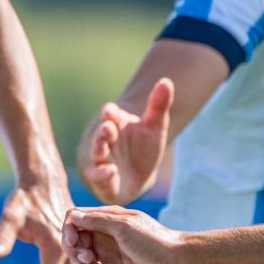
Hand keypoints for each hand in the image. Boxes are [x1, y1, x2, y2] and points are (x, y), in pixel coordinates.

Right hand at [62, 205, 187, 263]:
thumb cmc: (154, 241)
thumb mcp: (124, 226)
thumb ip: (97, 220)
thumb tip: (73, 216)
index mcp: (108, 218)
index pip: (77, 218)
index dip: (69, 228)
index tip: (71, 240)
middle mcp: (106, 235)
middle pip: (76, 239)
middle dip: (75, 249)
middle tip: (86, 258)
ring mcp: (109, 253)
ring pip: (83, 257)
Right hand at [80, 79, 173, 203]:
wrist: (136, 176)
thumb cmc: (141, 148)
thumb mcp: (155, 126)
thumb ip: (158, 105)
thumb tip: (167, 81)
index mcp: (114, 125)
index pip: (110, 116)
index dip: (110, 114)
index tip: (110, 111)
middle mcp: (104, 142)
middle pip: (101, 135)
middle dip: (103, 132)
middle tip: (107, 127)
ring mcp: (101, 161)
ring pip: (95, 156)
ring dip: (97, 151)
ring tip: (102, 146)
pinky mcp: (102, 181)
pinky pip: (99, 179)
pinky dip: (101, 176)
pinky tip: (110, 172)